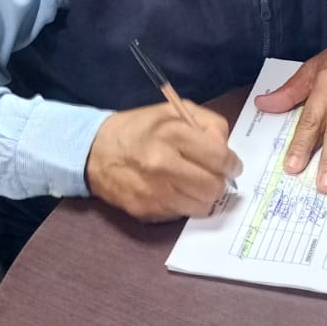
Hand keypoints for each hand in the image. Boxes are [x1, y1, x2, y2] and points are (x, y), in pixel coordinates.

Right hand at [85, 103, 241, 221]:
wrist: (94, 152)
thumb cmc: (140, 129)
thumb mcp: (175, 111)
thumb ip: (208, 124)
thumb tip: (226, 150)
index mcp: (172, 134)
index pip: (220, 158)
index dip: (232, 164)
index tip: (232, 165)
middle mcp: (162, 164)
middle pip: (214, 186)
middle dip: (219, 181)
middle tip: (213, 175)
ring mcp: (154, 191)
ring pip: (202, 206)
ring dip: (204, 196)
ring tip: (194, 183)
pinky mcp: (146, 211)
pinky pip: (182, 214)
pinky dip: (184, 204)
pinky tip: (174, 190)